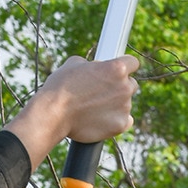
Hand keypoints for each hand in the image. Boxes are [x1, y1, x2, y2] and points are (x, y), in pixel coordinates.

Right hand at [5, 55, 139, 170]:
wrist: (53, 113)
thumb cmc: (61, 86)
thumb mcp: (75, 63)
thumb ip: (93, 64)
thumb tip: (96, 68)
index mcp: (116, 68)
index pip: (133, 62)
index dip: (125, 65)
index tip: (120, 70)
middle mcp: (125, 87)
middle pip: (132, 84)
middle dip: (120, 86)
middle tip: (102, 90)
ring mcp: (124, 108)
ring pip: (126, 103)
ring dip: (115, 103)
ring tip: (94, 106)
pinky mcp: (120, 125)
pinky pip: (126, 120)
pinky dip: (116, 119)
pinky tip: (101, 117)